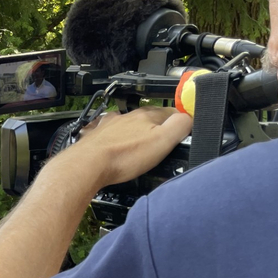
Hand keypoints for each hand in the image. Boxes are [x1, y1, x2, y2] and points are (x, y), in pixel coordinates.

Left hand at [64, 107, 192, 187]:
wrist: (87, 165)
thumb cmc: (123, 156)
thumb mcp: (162, 141)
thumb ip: (180, 126)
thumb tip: (190, 117)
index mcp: (145, 116)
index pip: (170, 112)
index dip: (180, 120)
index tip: (184, 127)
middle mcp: (126, 117)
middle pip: (147, 117)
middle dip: (157, 125)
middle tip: (163, 138)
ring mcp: (108, 126)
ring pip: (126, 124)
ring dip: (135, 130)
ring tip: (141, 141)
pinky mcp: (95, 137)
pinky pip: (108, 133)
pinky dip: (114, 138)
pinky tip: (114, 144)